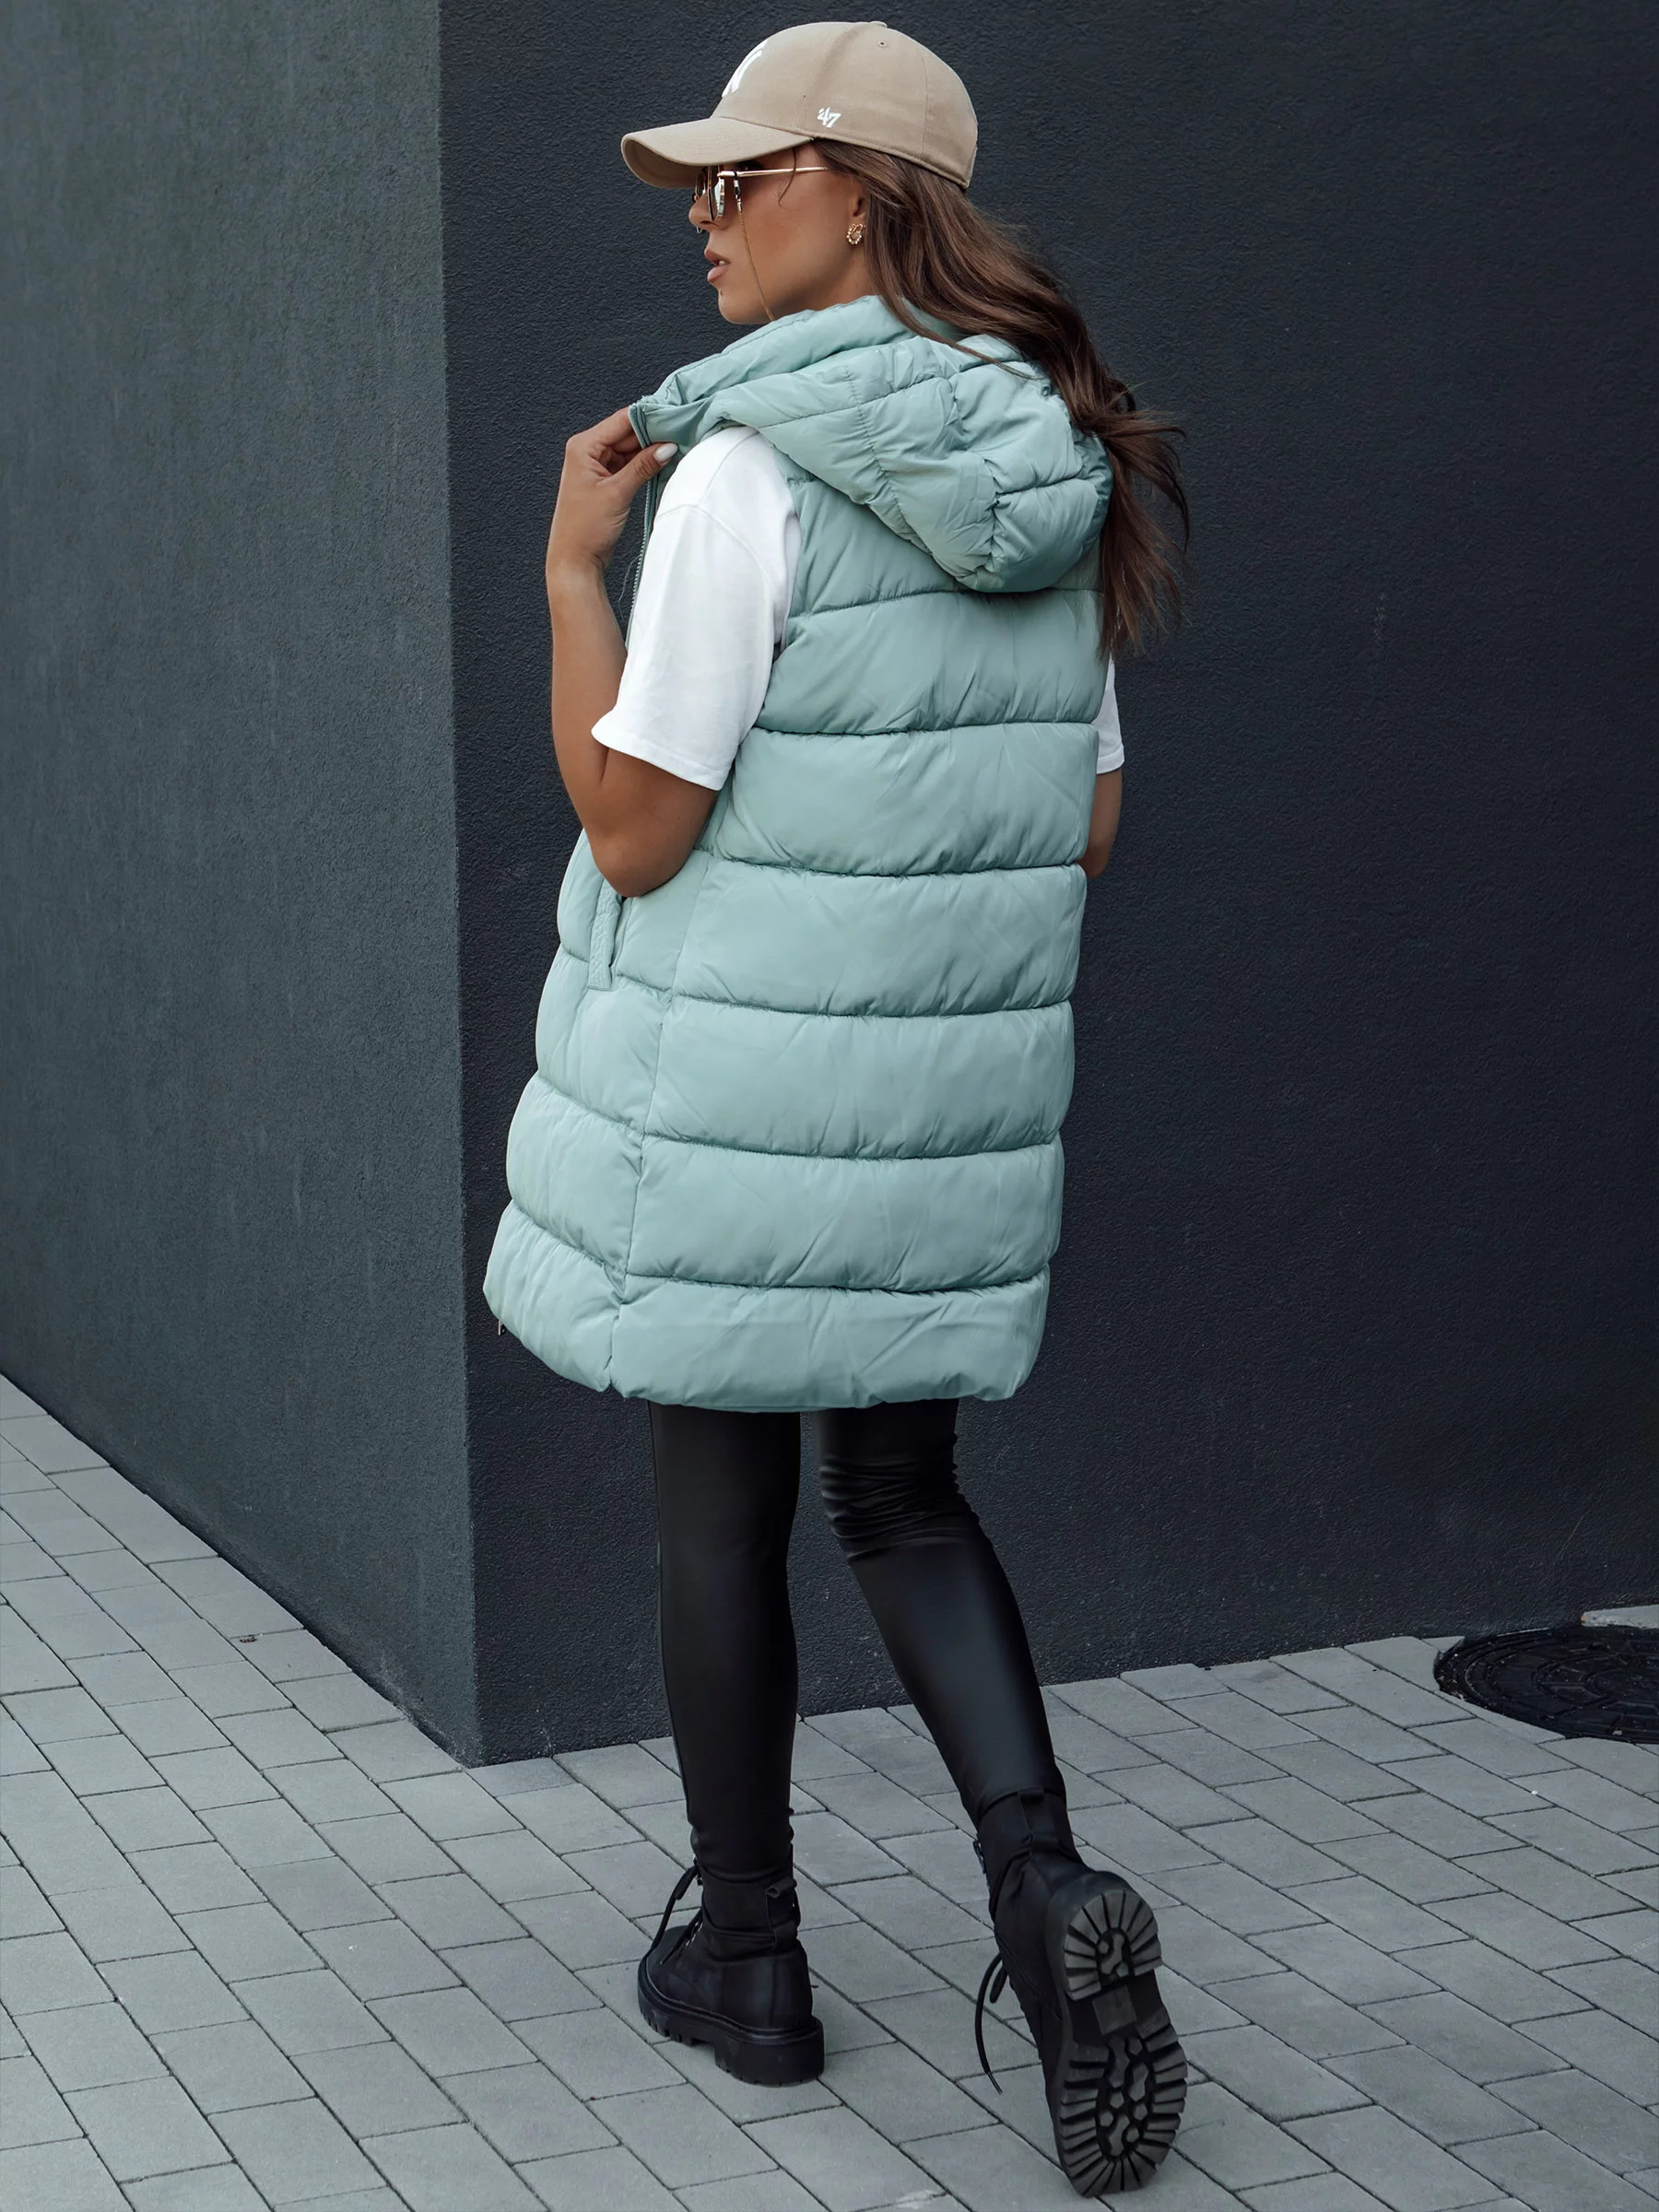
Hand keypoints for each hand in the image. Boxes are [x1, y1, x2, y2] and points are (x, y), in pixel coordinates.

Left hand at [546, 408, 676, 594]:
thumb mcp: (618, 493)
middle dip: (654, 434)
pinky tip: (663, 462)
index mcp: (583, 446)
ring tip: (676, 448)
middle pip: (627, 432)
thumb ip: (643, 466)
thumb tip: (667, 446)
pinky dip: (645, 463)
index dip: (649, 417)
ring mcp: (597, 465)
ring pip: (630, 448)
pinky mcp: (606, 479)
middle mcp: (588, 450)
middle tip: (681, 433)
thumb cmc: (584, 529)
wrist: (575, 560)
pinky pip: (629, 463)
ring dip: (651, 449)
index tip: (675, 417)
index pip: (622, 420)